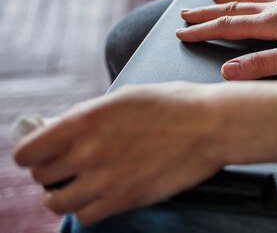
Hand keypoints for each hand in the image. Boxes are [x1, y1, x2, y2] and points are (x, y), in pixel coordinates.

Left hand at [12, 82, 224, 225]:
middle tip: (67, 166)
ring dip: (64, 194)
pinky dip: (88, 209)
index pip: (28, 152)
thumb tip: (60, 128)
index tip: (42, 152)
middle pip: (41, 177)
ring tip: (79, 185)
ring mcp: (107, 179)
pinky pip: (86, 217)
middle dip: (51, 171)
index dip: (32, 153)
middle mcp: (89, 151)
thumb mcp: (124, 96)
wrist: (211, 125)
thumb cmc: (174, 104)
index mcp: (85, 120)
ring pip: (58, 203)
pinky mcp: (126, 199)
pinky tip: (100, 195)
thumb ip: (88, 114)